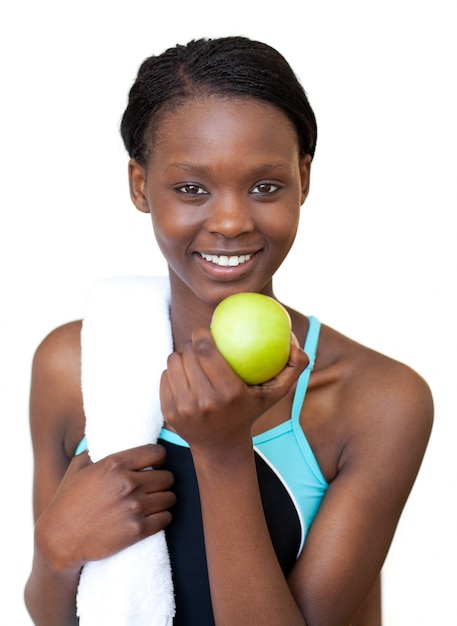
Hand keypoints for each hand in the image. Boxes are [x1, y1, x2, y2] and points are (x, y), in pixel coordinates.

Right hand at [35, 444, 175, 570]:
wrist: (60, 539)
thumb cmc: (67, 501)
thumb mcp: (78, 467)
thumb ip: (96, 450)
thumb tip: (109, 436)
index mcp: (115, 464)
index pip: (157, 452)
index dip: (159, 457)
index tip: (156, 464)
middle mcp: (128, 483)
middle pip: (167, 477)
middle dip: (163, 480)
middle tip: (155, 485)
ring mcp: (134, 507)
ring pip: (170, 498)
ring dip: (164, 499)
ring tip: (156, 501)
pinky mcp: (137, 530)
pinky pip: (166, 518)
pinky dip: (163, 517)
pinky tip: (155, 516)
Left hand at [160, 328, 307, 452]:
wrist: (221, 446)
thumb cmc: (250, 410)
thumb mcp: (276, 392)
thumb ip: (293, 367)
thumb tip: (295, 341)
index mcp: (228, 393)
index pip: (205, 350)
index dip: (201, 334)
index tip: (206, 330)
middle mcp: (204, 402)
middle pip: (187, 353)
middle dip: (191, 342)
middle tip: (199, 342)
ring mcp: (183, 408)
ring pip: (173, 362)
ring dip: (182, 355)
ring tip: (191, 356)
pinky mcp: (169, 413)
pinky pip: (166, 377)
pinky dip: (174, 372)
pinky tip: (184, 372)